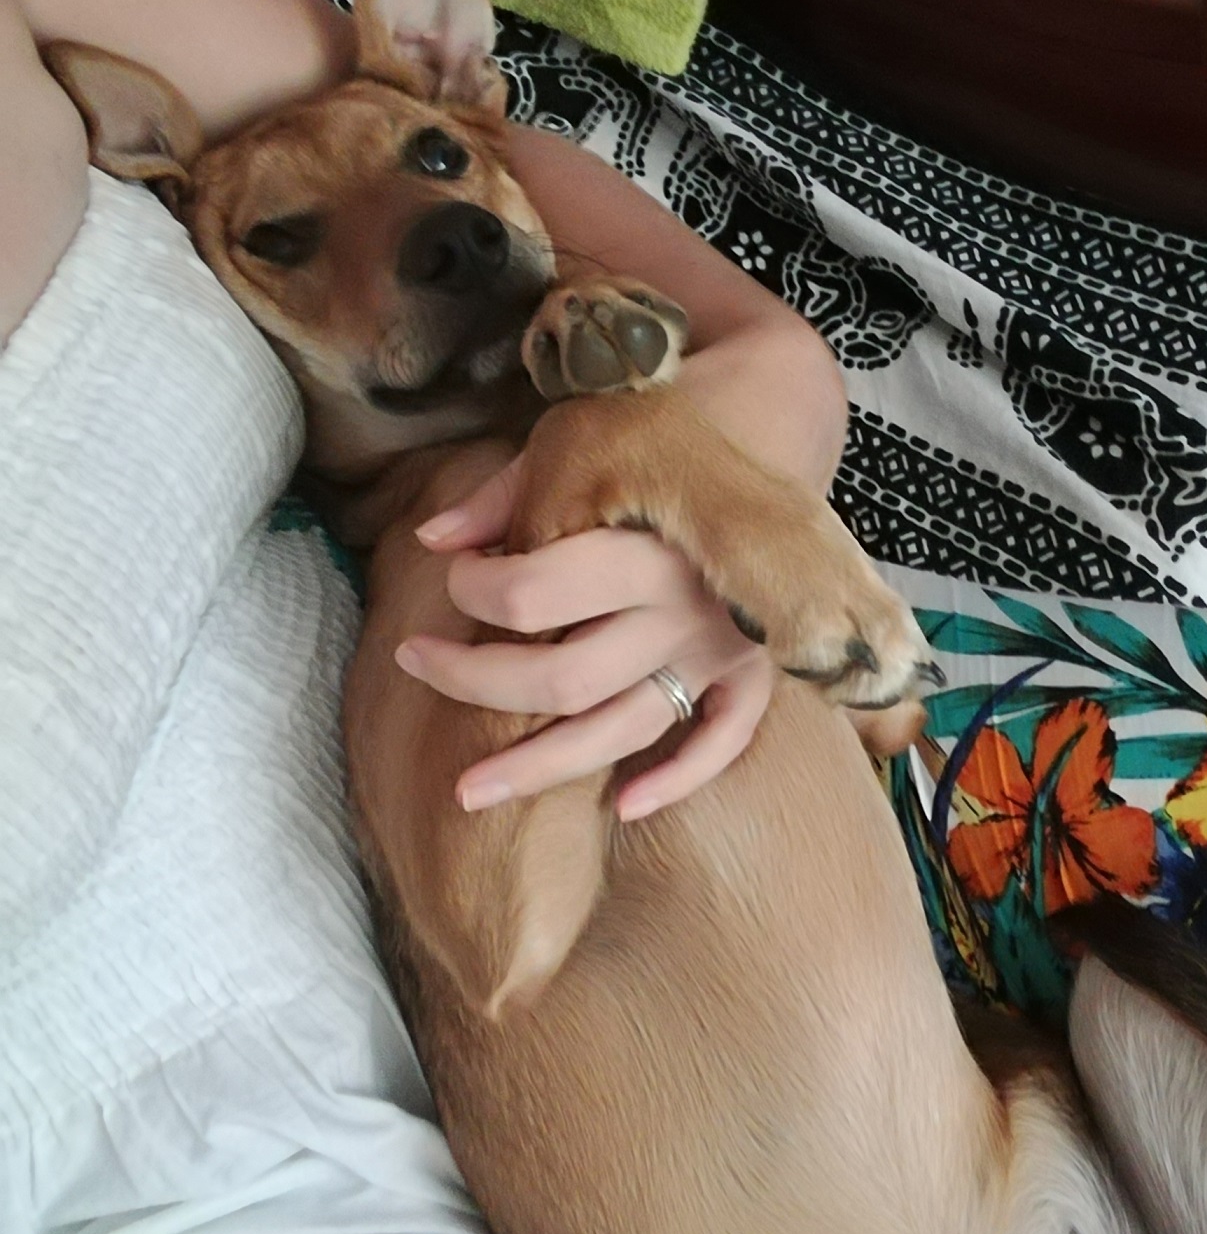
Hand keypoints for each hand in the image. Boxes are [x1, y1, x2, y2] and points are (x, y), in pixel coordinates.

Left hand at [396, 455, 774, 819]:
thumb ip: (504, 495)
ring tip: (466, 792)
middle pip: (564, 679)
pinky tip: (623, 806)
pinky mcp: (753, 670)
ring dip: (540, 767)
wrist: (764, 427)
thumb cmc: (653, 437)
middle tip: (415, 661)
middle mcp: (684, 609)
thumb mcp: (572, 443)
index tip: (455, 575)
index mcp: (641, 547)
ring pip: (622, 730)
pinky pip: (722, 740)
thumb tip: (429, 541)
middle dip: (474, 681)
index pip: (531, 596)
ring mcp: (722, 648)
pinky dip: (678, 779)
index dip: (471, 591)